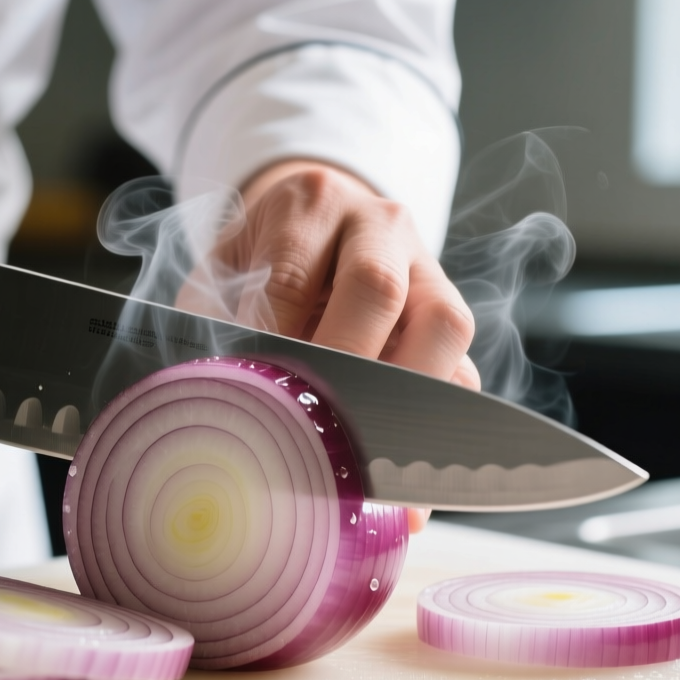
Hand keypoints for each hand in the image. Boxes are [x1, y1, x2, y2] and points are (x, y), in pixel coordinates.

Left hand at [186, 161, 480, 532]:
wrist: (307, 233)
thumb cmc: (258, 266)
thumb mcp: (224, 278)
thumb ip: (217, 328)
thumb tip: (217, 400)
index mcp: (310, 205)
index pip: (293, 279)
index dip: (275, 346)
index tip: (256, 400)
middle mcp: (378, 225)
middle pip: (379, 288)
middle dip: (345, 368)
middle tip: (313, 427)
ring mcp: (426, 269)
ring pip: (445, 324)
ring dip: (407, 394)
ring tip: (365, 449)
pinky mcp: (449, 319)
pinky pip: (463, 371)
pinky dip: (434, 425)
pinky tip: (398, 474)